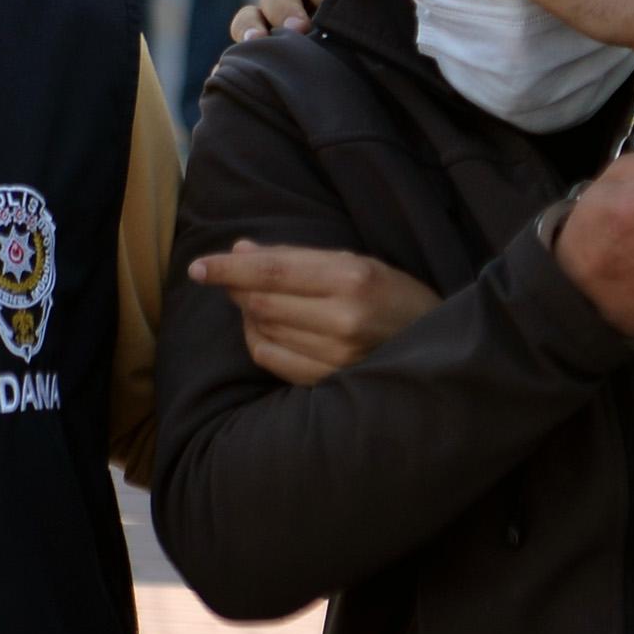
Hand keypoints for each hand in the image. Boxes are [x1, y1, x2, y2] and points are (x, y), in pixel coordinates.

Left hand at [190, 241, 439, 383]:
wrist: (434, 344)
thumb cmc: (392, 295)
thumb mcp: (353, 261)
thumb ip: (295, 257)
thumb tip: (238, 251)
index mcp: (352, 279)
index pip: (272, 272)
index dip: (229, 269)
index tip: (199, 267)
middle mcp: (344, 319)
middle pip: (261, 302)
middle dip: (237, 289)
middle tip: (232, 281)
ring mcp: (338, 356)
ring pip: (263, 330)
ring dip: (249, 315)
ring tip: (259, 304)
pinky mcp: (330, 381)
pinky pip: (272, 360)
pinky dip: (259, 341)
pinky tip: (267, 329)